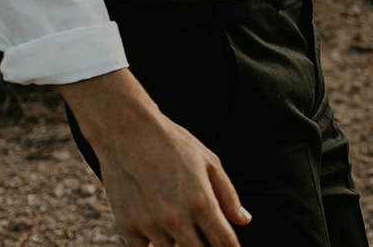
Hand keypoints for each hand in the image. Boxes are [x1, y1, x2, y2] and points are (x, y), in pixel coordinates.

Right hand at [58, 69, 249, 246]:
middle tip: (208, 238)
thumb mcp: (210, 163)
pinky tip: (162, 233)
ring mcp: (150, 227)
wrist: (128, 135)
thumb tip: (244, 221)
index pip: (224, 242)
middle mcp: (177, 220)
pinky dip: (157, 245)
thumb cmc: (174, 145)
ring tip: (185, 231)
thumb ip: (228, 196)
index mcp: (201, 203)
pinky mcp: (128, 228)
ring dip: (181, 246)